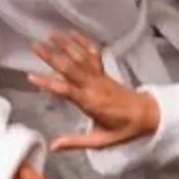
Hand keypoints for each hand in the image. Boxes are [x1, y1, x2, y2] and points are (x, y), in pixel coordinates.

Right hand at [31, 31, 160, 151]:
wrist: (148, 114)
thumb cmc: (123, 129)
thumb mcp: (100, 141)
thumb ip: (75, 142)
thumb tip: (53, 146)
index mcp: (90, 103)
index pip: (65, 91)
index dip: (48, 83)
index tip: (31, 76)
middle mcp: (93, 86)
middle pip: (69, 68)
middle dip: (51, 56)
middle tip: (34, 45)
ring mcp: (99, 76)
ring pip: (80, 57)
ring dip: (65, 44)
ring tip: (50, 33)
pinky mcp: (104, 72)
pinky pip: (93, 54)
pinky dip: (83, 42)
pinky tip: (72, 32)